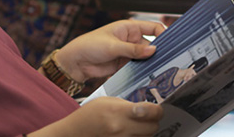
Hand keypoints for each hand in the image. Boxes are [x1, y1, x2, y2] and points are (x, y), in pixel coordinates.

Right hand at [29, 97, 162, 136]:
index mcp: (118, 112)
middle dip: (152, 121)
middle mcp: (122, 129)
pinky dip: (138, 136)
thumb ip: (126, 104)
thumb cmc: (89, 115)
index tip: (156, 107)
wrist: (76, 133)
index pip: (150, 112)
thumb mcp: (106, 101)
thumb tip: (144, 107)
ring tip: (135, 124)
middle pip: (153, 127)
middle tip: (147, 116)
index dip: (157, 109)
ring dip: (146, 130)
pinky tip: (131, 131)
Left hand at [56, 20, 164, 82]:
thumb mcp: (112, 46)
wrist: (76, 62)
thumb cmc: (89, 45)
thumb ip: (133, 50)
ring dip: (151, 64)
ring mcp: (128, 52)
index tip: (173, 43)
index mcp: (128, 27)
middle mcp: (130, 39)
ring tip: (161, 71)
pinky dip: (144, 72)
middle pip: (152, 45)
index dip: (164, 33)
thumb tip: (153, 50)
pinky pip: (139, 68)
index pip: (152, 27)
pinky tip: (150, 77)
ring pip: (146, 58)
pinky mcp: (125, 64)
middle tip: (169, 62)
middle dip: (159, 53)